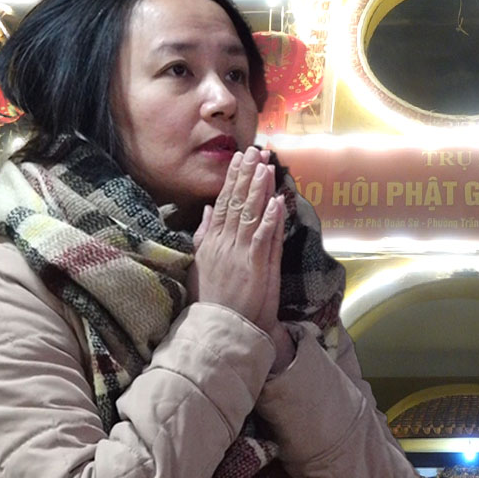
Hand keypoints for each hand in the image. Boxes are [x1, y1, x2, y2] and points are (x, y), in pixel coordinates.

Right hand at [187, 147, 282, 328]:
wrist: (221, 328)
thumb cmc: (214, 299)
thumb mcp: (202, 263)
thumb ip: (205, 235)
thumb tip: (207, 210)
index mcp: (212, 241)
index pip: (223, 202)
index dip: (233, 179)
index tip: (241, 158)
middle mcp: (223, 243)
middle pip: (236, 203)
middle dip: (246, 175)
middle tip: (255, 151)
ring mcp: (238, 254)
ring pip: (250, 215)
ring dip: (259, 190)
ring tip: (266, 167)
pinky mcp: (254, 266)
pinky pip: (263, 238)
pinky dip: (270, 219)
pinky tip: (276, 202)